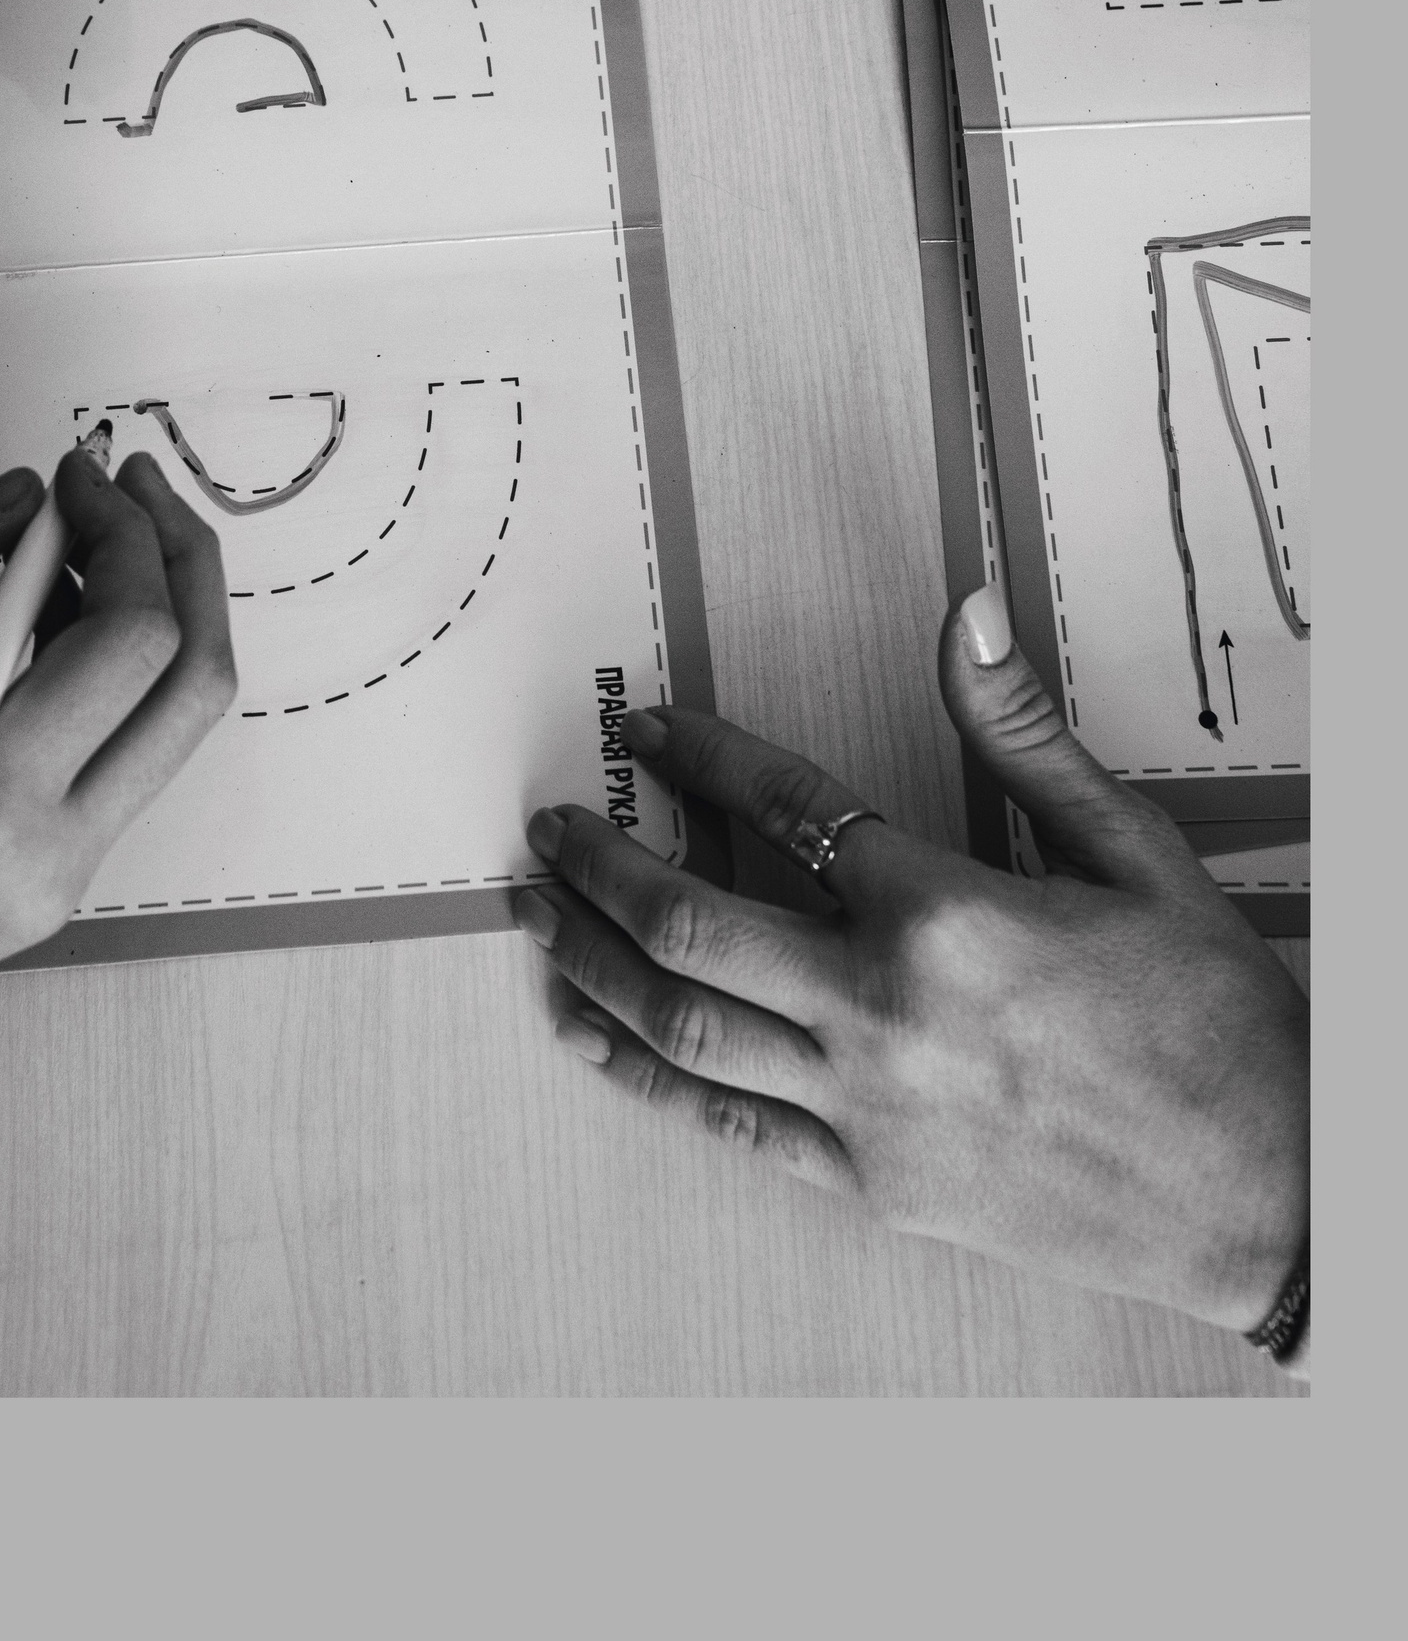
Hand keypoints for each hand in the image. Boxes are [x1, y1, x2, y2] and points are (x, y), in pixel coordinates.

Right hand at [0, 451, 235, 1246]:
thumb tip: (6, 499)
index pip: (133, 642)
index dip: (122, 531)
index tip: (75, 474)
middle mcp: (49, 861)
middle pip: (195, 688)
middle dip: (178, 564)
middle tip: (130, 487)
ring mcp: (58, 889)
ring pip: (169, 732)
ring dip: (150, 621)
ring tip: (78, 545)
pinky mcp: (46, 897)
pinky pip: (116, 769)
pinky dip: (106, 681)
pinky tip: (43, 629)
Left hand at [513, 585, 1307, 1342]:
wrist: (1270, 1195)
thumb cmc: (1209, 1020)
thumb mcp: (1131, 850)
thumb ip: (1022, 732)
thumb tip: (963, 610)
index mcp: (946, 910)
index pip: (783, 803)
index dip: (700, 754)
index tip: (651, 728)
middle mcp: (885, 1008)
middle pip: (690, 918)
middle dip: (601, 861)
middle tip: (549, 823)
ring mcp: (866, 1107)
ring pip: (679, 1025)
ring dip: (587, 960)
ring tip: (535, 912)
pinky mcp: (867, 1183)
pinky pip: (721, 1122)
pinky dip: (639, 1073)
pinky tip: (590, 1032)